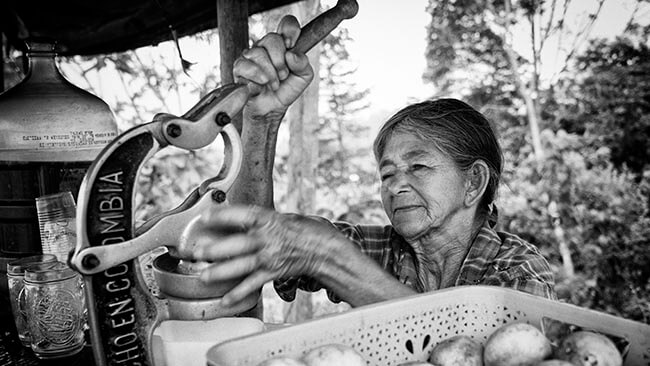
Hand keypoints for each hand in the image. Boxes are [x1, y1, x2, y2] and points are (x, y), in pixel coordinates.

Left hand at [192, 205, 340, 305]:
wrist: (324, 250)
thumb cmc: (305, 230)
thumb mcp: (283, 217)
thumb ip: (261, 219)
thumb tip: (238, 219)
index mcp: (270, 220)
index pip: (244, 215)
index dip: (224, 215)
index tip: (205, 216)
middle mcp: (269, 239)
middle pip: (239, 244)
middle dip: (217, 249)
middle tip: (198, 252)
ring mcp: (271, 257)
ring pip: (243, 265)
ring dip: (222, 271)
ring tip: (204, 276)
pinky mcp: (274, 272)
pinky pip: (254, 284)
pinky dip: (239, 293)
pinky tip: (226, 300)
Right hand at [233, 15, 313, 121]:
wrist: (272, 109)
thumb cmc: (286, 90)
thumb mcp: (303, 77)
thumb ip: (303, 64)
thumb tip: (292, 55)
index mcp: (283, 45)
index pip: (286, 25)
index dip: (290, 30)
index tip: (291, 45)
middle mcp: (266, 46)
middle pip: (272, 38)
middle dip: (280, 60)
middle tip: (283, 75)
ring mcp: (251, 55)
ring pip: (258, 53)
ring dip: (270, 74)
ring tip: (274, 85)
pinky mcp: (239, 68)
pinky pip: (245, 66)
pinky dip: (256, 79)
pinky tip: (261, 87)